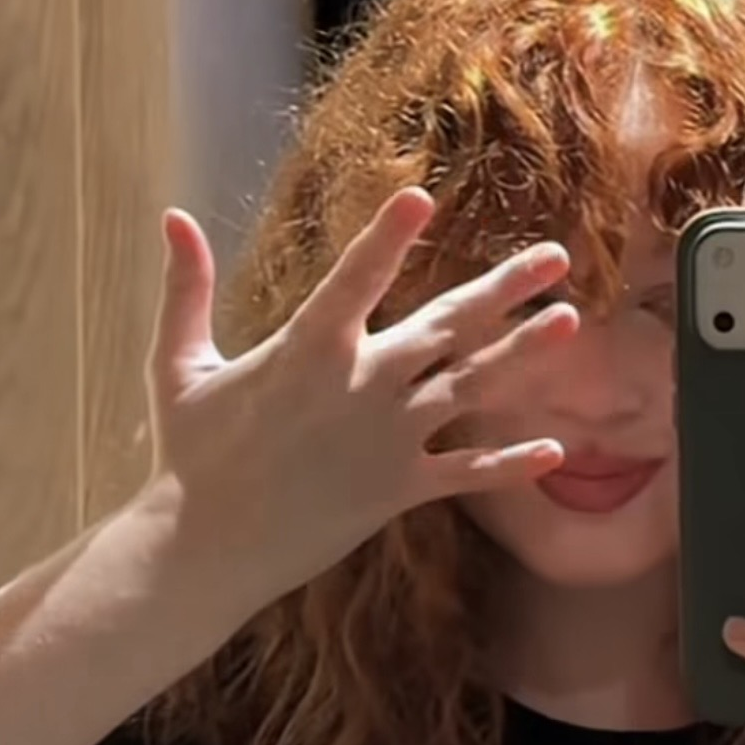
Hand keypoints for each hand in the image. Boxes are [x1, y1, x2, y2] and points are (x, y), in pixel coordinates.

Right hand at [140, 187, 574, 604]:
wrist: (210, 546)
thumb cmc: (191, 454)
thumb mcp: (179, 365)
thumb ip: (186, 291)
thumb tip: (173, 217)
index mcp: (307, 349)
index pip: (356, 277)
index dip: (388, 236)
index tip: (423, 197)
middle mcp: (361, 387)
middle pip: (446, 326)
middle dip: (503, 289)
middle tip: (554, 257)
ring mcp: (388, 439)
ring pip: (470, 387)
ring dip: (523, 355)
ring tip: (571, 322)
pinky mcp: (399, 489)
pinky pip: (465, 474)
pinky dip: (508, 465)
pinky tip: (553, 450)